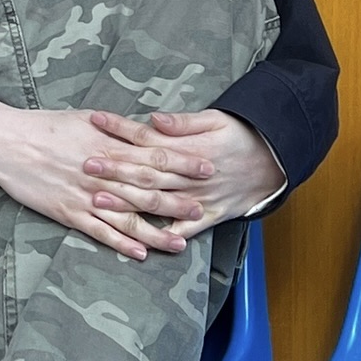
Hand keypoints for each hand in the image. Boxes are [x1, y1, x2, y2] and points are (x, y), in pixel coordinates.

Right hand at [0, 96, 204, 260]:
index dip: (182, 163)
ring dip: (155, 230)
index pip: (153, 155)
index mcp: (107, 144)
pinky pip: (98, 231)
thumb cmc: (45, 126)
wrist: (5, 140)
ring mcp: (83, 194)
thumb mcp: (84, 118)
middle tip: (205, 209)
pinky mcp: (66, 211)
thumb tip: (148, 132)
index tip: (207, 167)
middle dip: (177, 200)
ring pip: (126, 216)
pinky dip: (119, 243)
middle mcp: (100, 171)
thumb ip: (117, 130)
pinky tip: (139, 253)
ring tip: (181, 241)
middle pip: (146, 189)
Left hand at [85, 108, 283, 238]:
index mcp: (189, 149)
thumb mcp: (216, 119)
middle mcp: (190, 176)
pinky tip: (140, 242)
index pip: (148, 139)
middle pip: (146, 173)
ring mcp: (198, 198)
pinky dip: (165, 237)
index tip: (95, 121)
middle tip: (85, 165)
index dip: (120, 130)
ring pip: (157, 202)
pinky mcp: (210, 216)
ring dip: (126, 202)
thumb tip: (155, 119)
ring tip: (97, 200)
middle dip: (114, 170)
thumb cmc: (242, 136)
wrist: (275, 164)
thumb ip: (184, 122)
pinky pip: (185, 230)